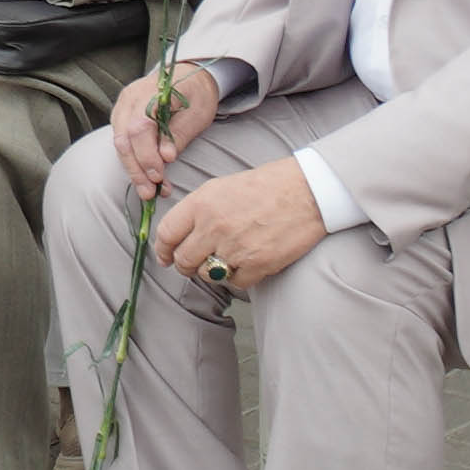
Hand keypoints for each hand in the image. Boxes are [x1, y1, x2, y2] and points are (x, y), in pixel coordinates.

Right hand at [109, 58, 215, 202]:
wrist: (191, 76)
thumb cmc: (196, 95)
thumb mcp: (197, 114)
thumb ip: (179, 134)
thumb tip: (166, 158)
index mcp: (152, 93)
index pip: (140, 127)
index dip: (147, 155)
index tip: (159, 176)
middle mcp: (131, 98)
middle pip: (123, 138)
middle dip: (136, 169)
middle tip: (150, 193)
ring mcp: (123, 106)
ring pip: (119, 143)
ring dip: (133, 170)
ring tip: (148, 191)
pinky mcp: (122, 116)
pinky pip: (121, 141)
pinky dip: (132, 161)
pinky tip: (145, 176)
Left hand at [152, 156, 328, 291]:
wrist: (306, 190)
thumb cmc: (265, 186)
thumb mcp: (220, 187)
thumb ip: (196, 211)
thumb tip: (176, 236)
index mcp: (201, 204)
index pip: (166, 234)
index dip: (163, 250)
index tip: (165, 257)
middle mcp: (214, 226)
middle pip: (184, 260)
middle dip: (185, 265)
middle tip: (193, 264)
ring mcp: (236, 247)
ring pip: (207, 274)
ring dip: (211, 272)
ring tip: (224, 259)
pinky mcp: (258, 264)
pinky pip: (235, 283)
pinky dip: (238, 277)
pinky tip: (245, 263)